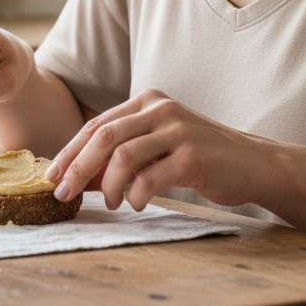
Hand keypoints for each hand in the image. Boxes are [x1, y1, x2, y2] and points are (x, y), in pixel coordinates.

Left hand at [45, 88, 260, 210]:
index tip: (51, 176)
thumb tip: (77, 177)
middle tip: (62, 194)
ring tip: (109, 202)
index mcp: (148, 101)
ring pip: (122, 157)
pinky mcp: (193, 156)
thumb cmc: (202, 158)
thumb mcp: (159, 146)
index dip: (70, 151)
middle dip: (76, 167)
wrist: (255, 164)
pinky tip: (137, 205)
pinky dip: (135, 196)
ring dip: (106, 186)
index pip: (97, 124)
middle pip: (103, 137)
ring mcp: (178, 131)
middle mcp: (161, 109)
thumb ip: (123, 154)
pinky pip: (149, 178)